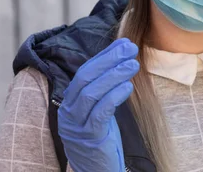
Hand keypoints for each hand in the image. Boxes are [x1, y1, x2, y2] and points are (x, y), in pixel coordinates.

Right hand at [58, 38, 139, 171]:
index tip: (124, 43)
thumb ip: (107, 84)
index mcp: (70, 101)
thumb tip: (122, 52)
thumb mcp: (101, 107)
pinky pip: (100, 113)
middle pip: (85, 78)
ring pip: (91, 93)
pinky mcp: (89, 137)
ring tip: (133, 65)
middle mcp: (69, 111)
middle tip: (130, 48)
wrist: (96, 169)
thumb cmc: (101, 135)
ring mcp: (76, 125)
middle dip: (109, 60)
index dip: (105, 56)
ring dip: (114, 75)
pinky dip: (114, 97)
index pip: (85, 71)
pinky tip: (127, 86)